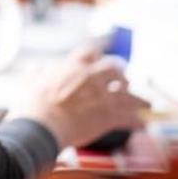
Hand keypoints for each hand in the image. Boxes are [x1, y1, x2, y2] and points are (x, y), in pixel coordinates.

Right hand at [8, 45, 150, 149]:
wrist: (42, 126)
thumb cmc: (32, 105)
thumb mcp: (30, 82)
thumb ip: (37, 73)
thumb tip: (36, 67)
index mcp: (72, 67)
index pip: (89, 52)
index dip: (97, 55)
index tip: (100, 58)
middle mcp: (91, 77)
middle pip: (114, 69)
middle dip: (121, 75)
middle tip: (125, 80)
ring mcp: (102, 96)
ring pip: (128, 94)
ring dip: (139, 99)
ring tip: (146, 103)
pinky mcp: (109, 116)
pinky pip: (130, 118)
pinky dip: (138, 122)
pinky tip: (143, 124)